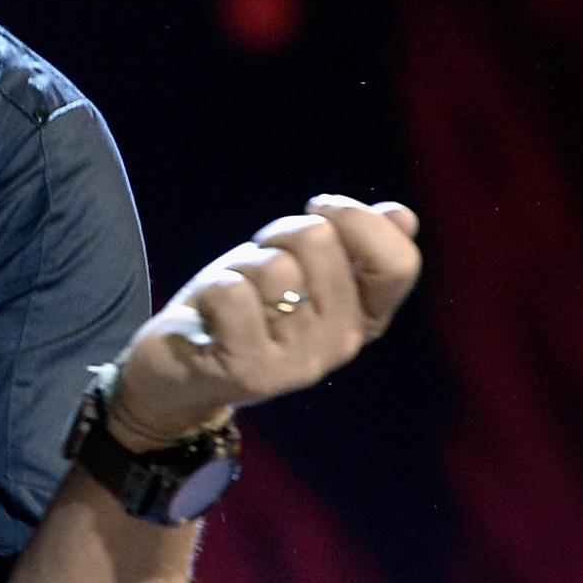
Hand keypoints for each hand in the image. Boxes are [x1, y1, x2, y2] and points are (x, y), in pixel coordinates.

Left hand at [110, 194, 422, 445]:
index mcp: (364, 318)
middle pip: (320, 241)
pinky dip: (211, 291)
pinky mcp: (253, 373)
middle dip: (278, 236)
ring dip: (240, 267)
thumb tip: (402, 216)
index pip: (399, 264)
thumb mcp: (299, 269)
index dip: (358, 220)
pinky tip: (210, 318)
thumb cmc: (244, 307)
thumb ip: (348, 247)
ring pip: (273, 266)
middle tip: (257, 270)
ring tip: (232, 299)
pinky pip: (233, 293)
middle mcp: (342, 345)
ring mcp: (300, 364)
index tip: (319, 209)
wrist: (180, 370)